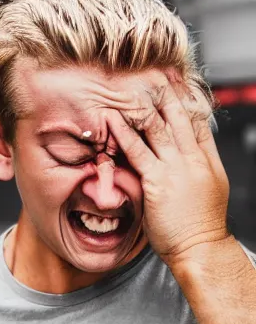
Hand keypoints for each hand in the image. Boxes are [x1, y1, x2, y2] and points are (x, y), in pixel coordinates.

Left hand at [107, 81, 230, 264]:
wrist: (200, 248)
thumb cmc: (200, 224)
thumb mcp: (208, 188)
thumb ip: (196, 166)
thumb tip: (184, 151)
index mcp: (207, 161)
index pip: (198, 123)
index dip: (187, 101)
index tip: (176, 85)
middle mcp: (193, 160)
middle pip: (180, 119)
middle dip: (167, 96)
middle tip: (154, 76)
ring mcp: (176, 170)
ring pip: (159, 129)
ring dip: (143, 107)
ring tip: (131, 89)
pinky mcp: (157, 182)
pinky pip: (138, 151)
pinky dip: (125, 134)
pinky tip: (114, 120)